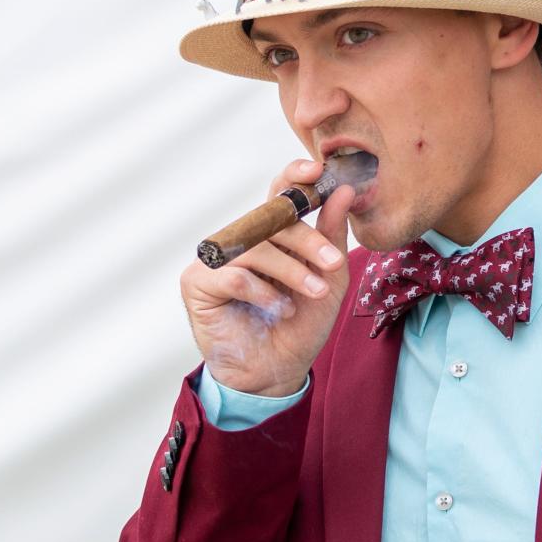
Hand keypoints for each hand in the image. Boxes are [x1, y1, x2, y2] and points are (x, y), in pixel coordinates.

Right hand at [180, 159, 353, 397]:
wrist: (278, 371)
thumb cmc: (301, 323)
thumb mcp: (328, 278)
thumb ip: (332, 235)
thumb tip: (344, 191)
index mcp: (272, 232)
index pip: (279, 192)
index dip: (295, 176)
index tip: (317, 170)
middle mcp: (242, 238)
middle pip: (271, 219)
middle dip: (307, 239)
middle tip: (333, 263)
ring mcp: (217, 258)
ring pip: (256, 247)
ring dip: (291, 271)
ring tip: (313, 293)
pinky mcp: (197, 282)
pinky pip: (234, 274)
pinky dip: (262, 291)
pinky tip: (278, 309)